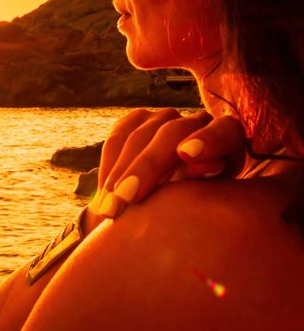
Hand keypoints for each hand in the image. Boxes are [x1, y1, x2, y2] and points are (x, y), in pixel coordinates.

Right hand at [89, 108, 245, 217]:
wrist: (162, 209)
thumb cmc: (193, 212)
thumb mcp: (202, 204)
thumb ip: (205, 184)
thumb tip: (212, 164)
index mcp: (227, 139)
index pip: (223, 132)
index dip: (208, 140)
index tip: (188, 154)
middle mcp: (196, 122)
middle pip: (171, 134)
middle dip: (146, 167)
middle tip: (127, 199)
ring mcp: (163, 118)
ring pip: (139, 137)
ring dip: (120, 174)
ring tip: (109, 210)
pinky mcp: (136, 120)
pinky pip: (117, 138)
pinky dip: (109, 167)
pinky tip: (104, 195)